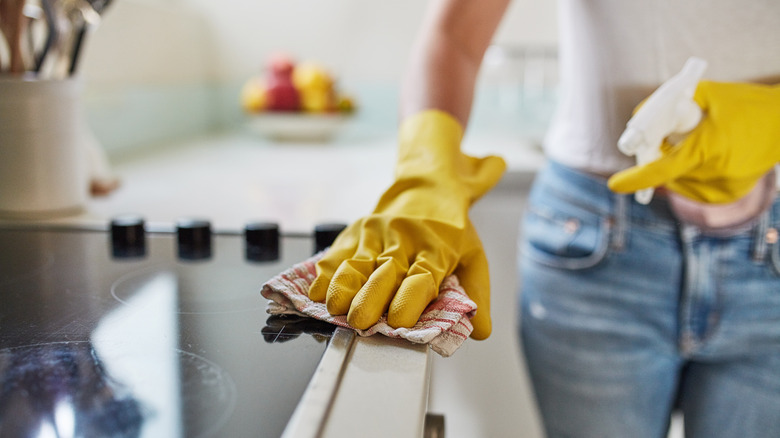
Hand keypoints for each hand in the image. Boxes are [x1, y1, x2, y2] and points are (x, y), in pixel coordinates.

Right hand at [308, 110, 505, 338]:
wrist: (427, 186)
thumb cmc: (449, 229)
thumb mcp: (473, 255)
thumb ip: (475, 293)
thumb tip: (480, 332)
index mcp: (436, 249)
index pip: (422, 277)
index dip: (409, 299)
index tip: (399, 321)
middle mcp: (404, 240)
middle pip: (385, 272)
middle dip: (370, 299)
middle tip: (360, 322)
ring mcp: (377, 234)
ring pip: (357, 263)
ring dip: (343, 287)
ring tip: (335, 309)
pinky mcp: (356, 232)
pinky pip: (337, 254)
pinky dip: (325, 274)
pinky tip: (317, 292)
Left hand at [608, 81, 779, 202]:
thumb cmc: (746, 104)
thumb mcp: (708, 93)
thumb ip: (669, 103)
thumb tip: (640, 115)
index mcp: (709, 148)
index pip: (663, 169)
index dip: (637, 179)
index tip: (615, 185)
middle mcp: (714, 174)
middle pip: (667, 171)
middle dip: (659, 155)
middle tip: (667, 137)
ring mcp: (721, 189)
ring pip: (677, 180)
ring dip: (675, 163)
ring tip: (700, 141)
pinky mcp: (725, 196)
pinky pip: (691, 185)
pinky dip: (689, 171)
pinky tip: (709, 154)